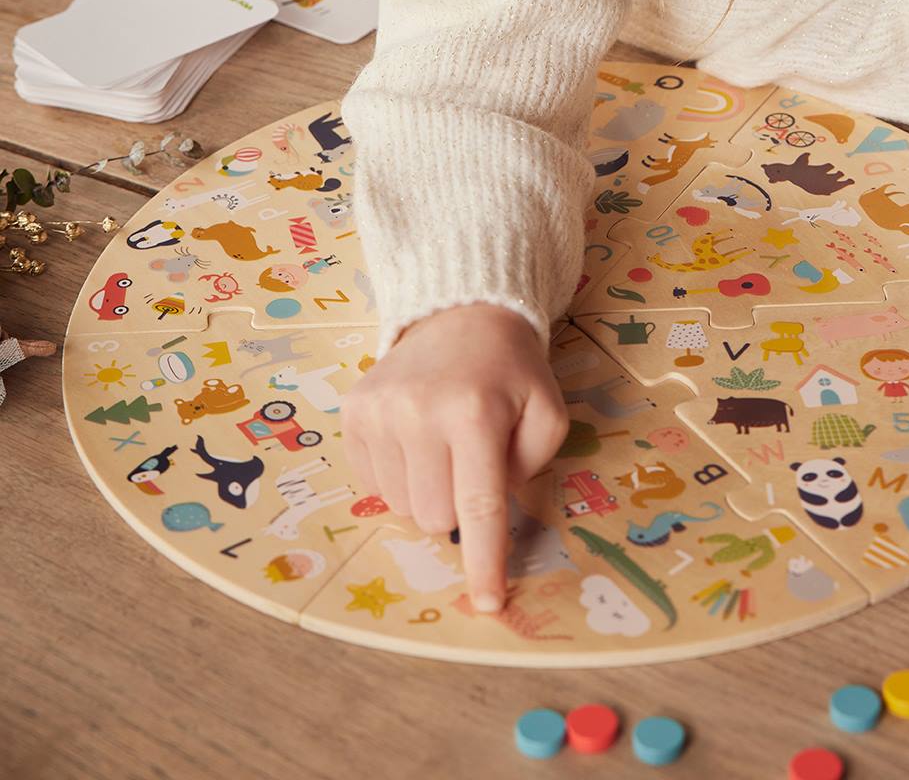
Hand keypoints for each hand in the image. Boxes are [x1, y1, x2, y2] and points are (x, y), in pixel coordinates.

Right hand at [341, 302, 569, 612]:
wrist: (461, 313)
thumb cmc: (511, 371)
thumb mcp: (547, 411)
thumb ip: (530, 468)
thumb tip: (488, 515)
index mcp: (476, 413)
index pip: (478, 505)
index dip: (484, 561)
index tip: (488, 604)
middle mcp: (420, 412)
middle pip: (434, 517)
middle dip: (457, 510)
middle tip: (471, 468)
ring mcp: (379, 411)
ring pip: (400, 506)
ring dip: (426, 494)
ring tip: (443, 448)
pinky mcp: (354, 411)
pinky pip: (372, 483)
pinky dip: (398, 476)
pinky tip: (415, 439)